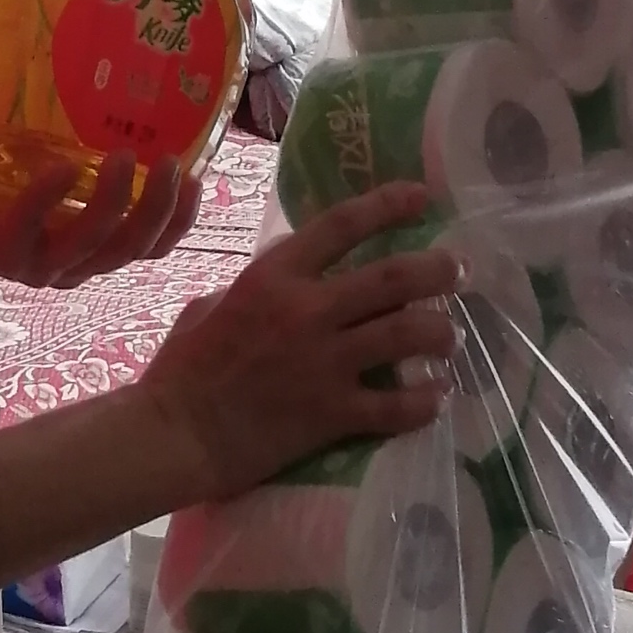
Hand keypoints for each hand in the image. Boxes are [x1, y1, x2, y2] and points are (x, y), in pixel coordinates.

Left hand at [0, 149, 198, 288]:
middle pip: (134, 250)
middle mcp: (68, 265)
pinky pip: (36, 227)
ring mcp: (36, 264)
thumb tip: (120, 77)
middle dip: (162, 210)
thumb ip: (78, 140)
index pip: (149, 247)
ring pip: (96, 245)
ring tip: (127, 157)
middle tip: (172, 164)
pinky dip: (53, 196)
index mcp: (85, 247)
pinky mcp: (2, 253)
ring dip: (118, 203)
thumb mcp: (39, 158)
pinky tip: (65, 165)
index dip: (180, 219)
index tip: (197, 176)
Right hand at [132, 184, 459, 500]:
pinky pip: (397, 405)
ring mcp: (324, 362)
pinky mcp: (332, 413)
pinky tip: (438, 398)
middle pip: (393, 277)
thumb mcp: (213, 305)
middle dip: (437, 269)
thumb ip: (259, 288)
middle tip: (458, 271)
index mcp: (274, 277)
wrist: (175, 435)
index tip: (421, 196)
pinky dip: (426, 401)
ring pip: (407, 333)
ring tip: (452, 337)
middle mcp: (307, 310)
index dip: (388, 204)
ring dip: (441, 333)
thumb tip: (286, 282)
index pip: (343, 224)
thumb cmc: (183, 370)